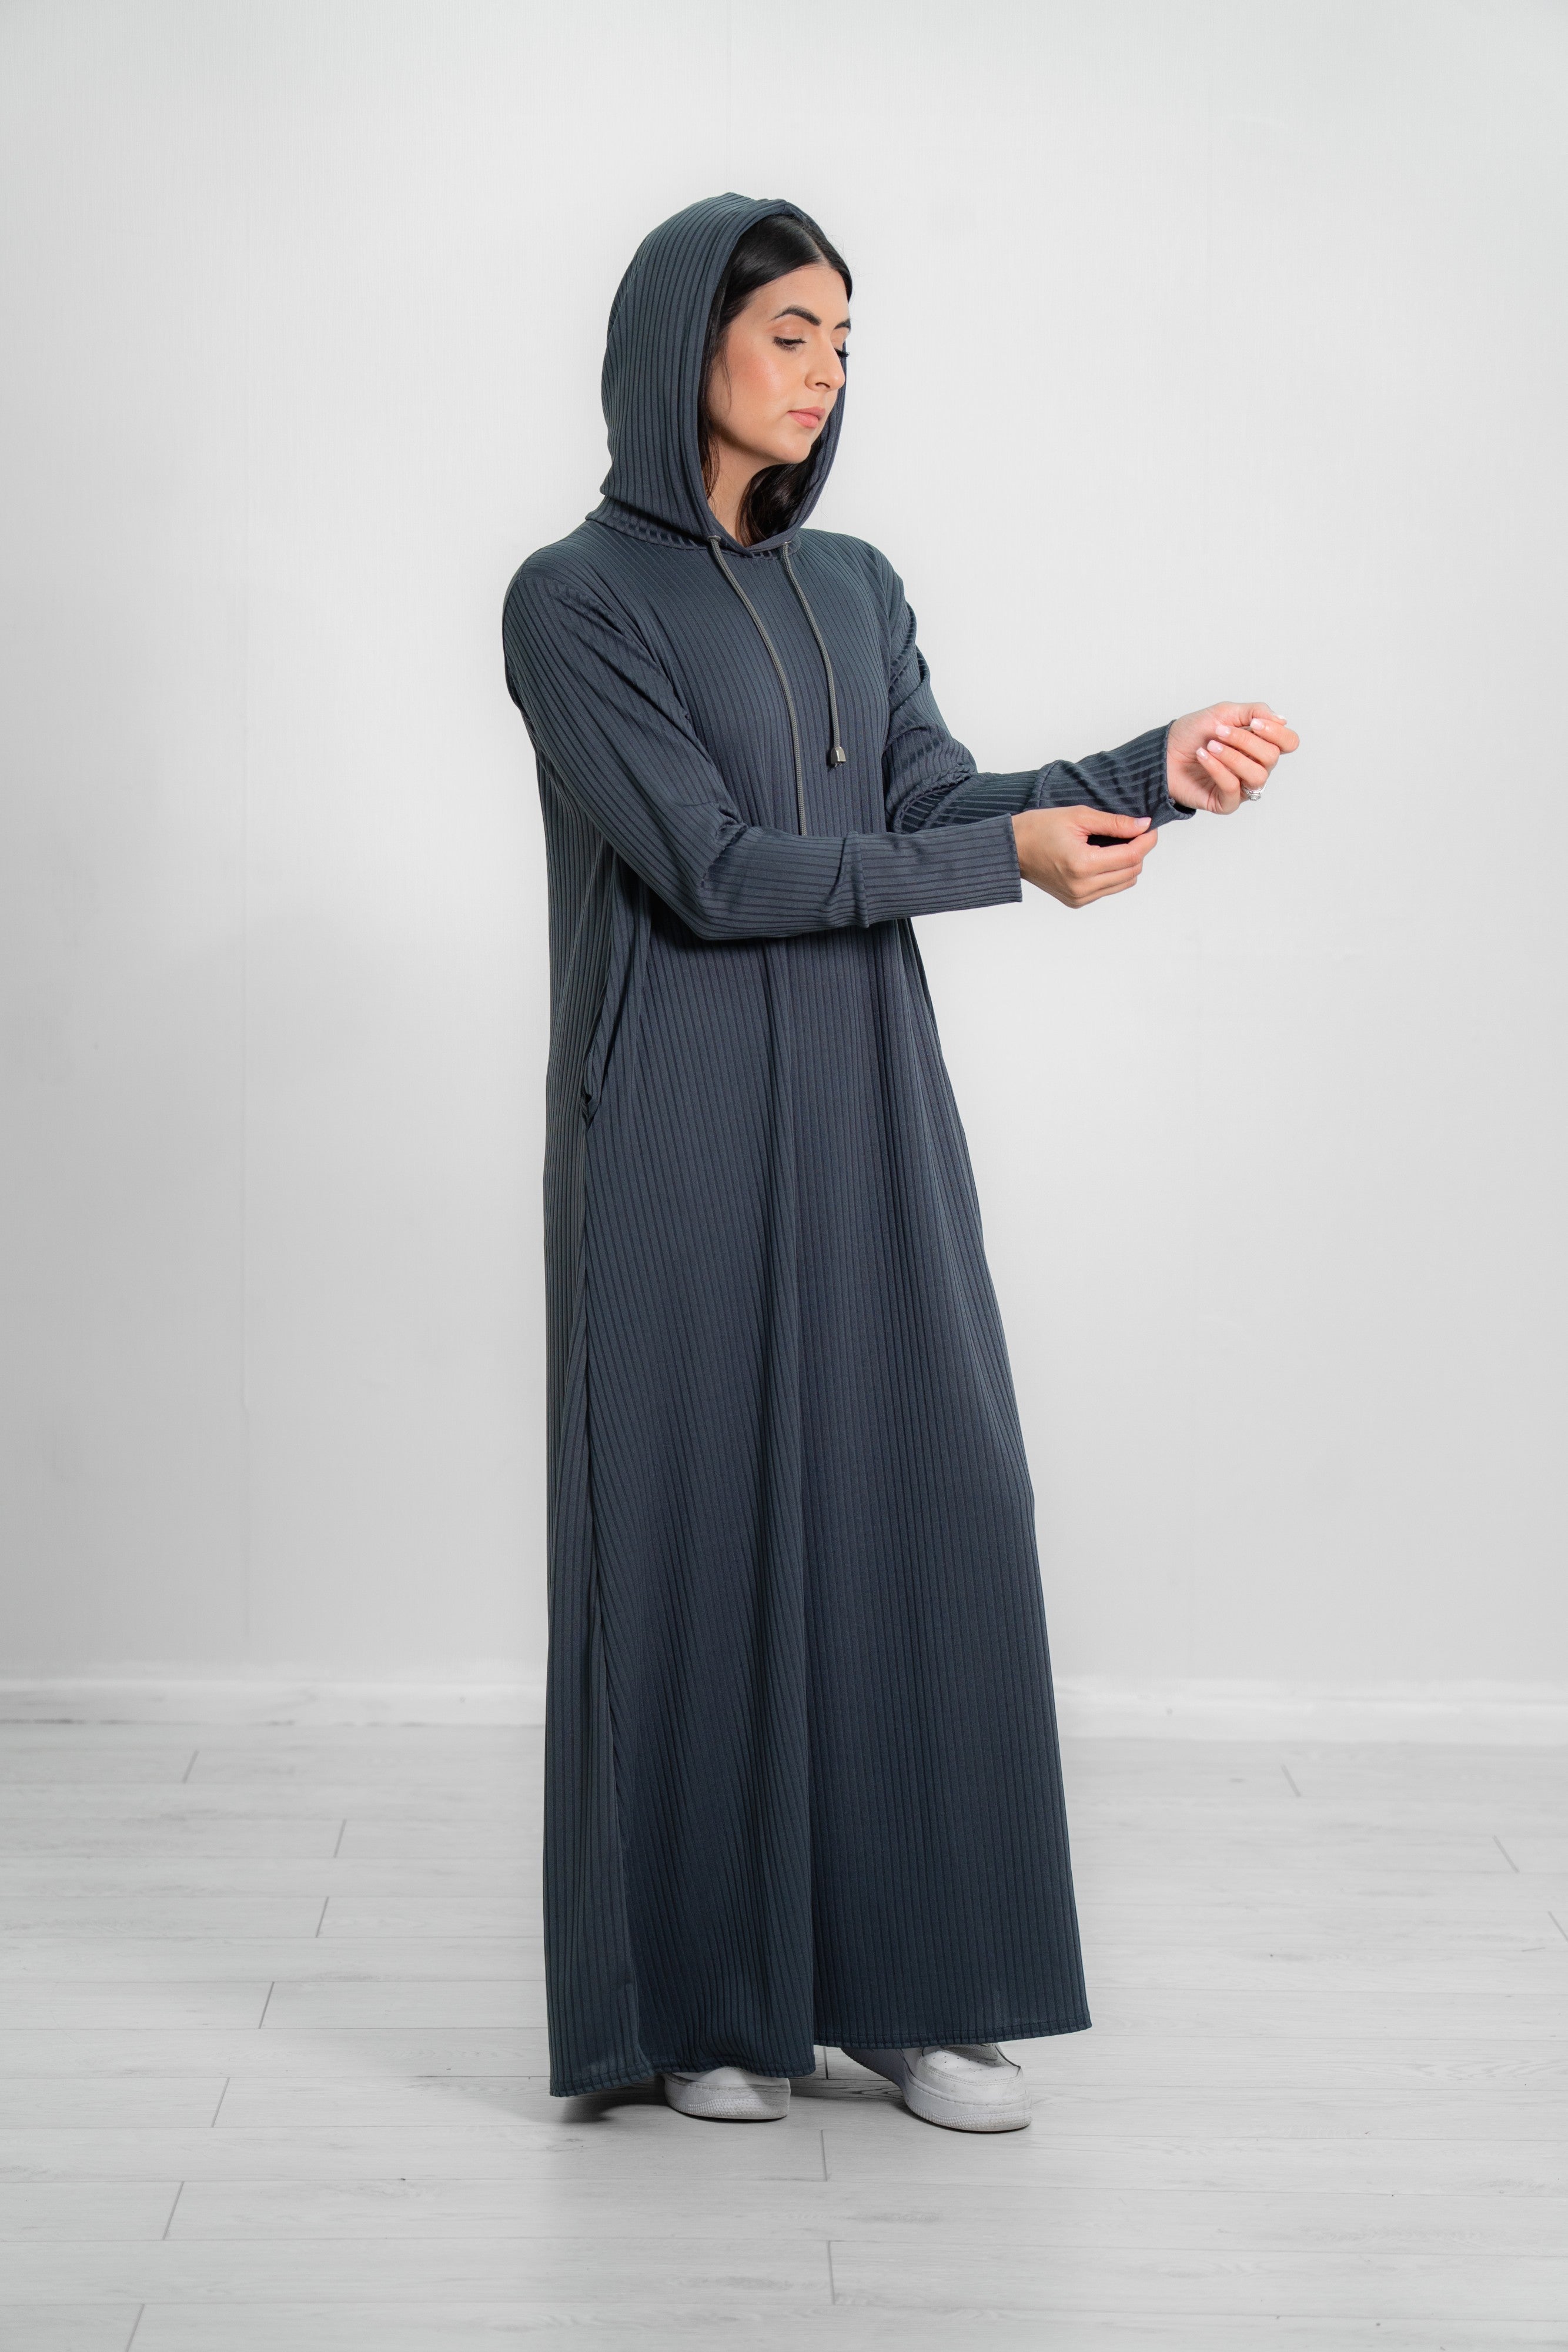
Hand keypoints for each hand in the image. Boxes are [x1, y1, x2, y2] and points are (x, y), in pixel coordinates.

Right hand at [1011, 807, 1158, 908]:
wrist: (1012, 849)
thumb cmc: (1039, 828)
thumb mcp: (1078, 816)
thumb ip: (1114, 823)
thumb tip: (1142, 825)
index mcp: (1082, 865)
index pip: (1131, 856)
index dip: (1147, 841)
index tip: (1150, 827)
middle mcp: (1082, 887)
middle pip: (1132, 871)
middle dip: (1139, 850)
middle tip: (1135, 831)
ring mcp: (1079, 897)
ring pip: (1124, 883)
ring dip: (1128, 863)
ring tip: (1118, 844)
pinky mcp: (1076, 902)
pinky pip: (1109, 889)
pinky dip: (1114, 873)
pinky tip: (1103, 857)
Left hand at [1167, 704, 1299, 812]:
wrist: (1163, 752)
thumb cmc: (1192, 734)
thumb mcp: (1224, 714)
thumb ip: (1255, 712)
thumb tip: (1282, 720)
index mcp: (1260, 745)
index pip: (1289, 743)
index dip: (1277, 733)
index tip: (1254, 722)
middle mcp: (1256, 766)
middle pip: (1272, 757)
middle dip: (1245, 740)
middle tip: (1219, 732)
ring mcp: (1243, 786)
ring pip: (1257, 775)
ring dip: (1232, 756)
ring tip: (1210, 746)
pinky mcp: (1226, 802)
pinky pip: (1233, 788)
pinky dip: (1217, 769)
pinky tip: (1203, 756)